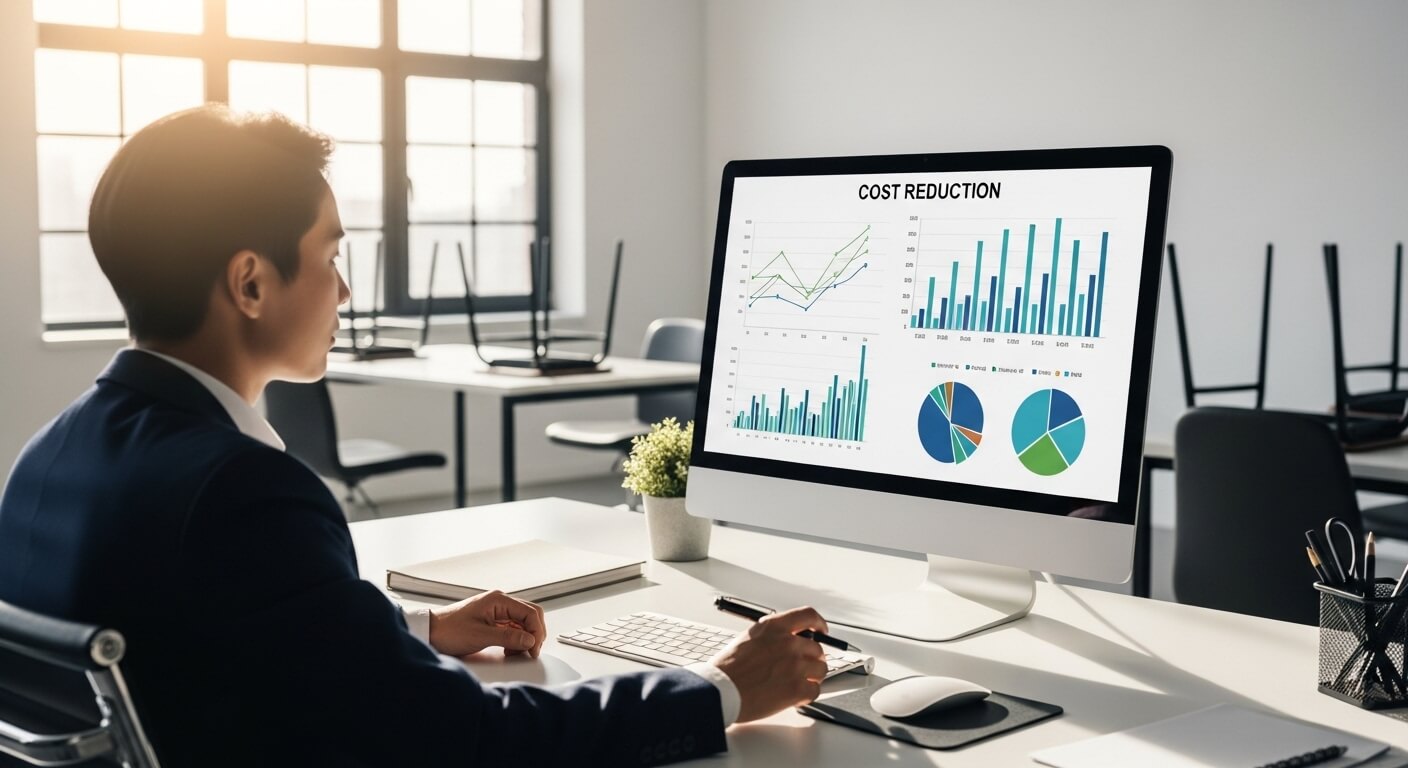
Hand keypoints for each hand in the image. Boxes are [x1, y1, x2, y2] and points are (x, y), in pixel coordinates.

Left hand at [428, 590, 546, 657]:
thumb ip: (508, 637)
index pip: (530, 612)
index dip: (536, 631)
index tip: (534, 648)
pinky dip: (516, 639)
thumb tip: (530, 640)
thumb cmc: (449, 630)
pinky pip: (513, 628)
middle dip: (534, 634)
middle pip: (530, 615)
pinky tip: (509, 649)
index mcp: (499, 600)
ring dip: (525, 638)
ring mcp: (497, 611)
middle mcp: (500, 603)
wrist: (430, 631)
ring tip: (517, 652)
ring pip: (523, 623)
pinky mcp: (493, 621)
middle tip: (530, 651)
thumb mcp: (480, 636)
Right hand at [709, 606, 829, 722]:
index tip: (821, 630)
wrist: (720, 690)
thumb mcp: (749, 638)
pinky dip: (807, 695)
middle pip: (817, 648)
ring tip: (798, 683)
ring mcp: (795, 665)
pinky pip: (815, 690)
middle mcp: (788, 643)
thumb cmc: (728, 669)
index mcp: (774, 627)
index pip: (808, 616)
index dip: (818, 624)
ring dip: (812, 677)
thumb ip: (772, 637)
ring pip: (820, 670)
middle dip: (812, 659)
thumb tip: (788, 641)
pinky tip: (796, 697)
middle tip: (804, 668)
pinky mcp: (797, 688)